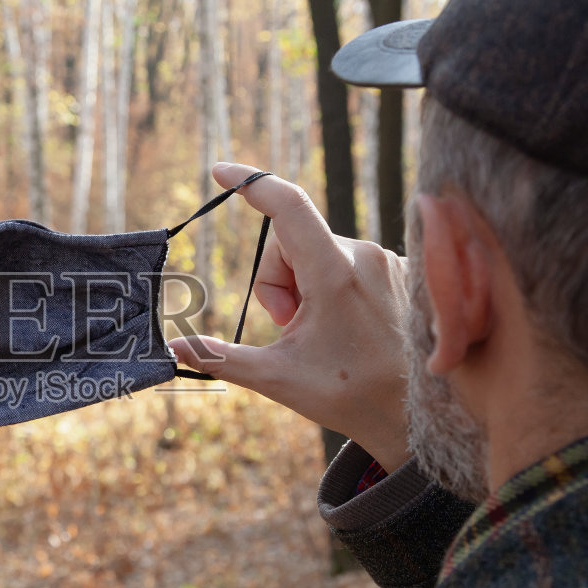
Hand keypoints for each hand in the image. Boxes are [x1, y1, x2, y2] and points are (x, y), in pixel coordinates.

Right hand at [169, 163, 411, 470]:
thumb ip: (220, 357)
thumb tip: (172, 348)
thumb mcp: (276, 377)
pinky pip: (347, 261)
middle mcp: (365, 255)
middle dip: (277, 280)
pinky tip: (346, 326)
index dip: (250, 182)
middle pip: (291, 241)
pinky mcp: (402, 270)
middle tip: (289, 328)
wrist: (414, 417)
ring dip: (305, 287)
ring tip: (322, 333)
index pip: (286, 205)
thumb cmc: (346, 395)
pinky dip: (332, 287)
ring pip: (317, 252)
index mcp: (334, 272)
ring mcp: (388, 261)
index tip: (220, 171)